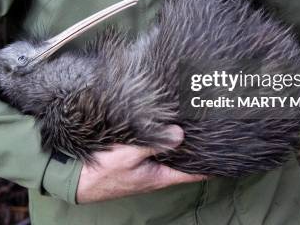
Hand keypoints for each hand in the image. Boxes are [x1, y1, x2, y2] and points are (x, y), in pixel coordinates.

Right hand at [75, 125, 205, 203]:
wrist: (73, 178)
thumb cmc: (102, 170)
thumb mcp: (129, 155)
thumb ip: (154, 143)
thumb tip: (180, 134)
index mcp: (159, 176)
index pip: (193, 173)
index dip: (210, 165)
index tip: (226, 155)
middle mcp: (155, 173)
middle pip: (182, 161)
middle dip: (195, 147)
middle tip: (210, 128)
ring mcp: (143, 168)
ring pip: (167, 154)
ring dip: (177, 141)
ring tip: (191, 122)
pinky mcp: (132, 161)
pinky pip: (153, 149)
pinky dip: (161, 138)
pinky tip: (163, 124)